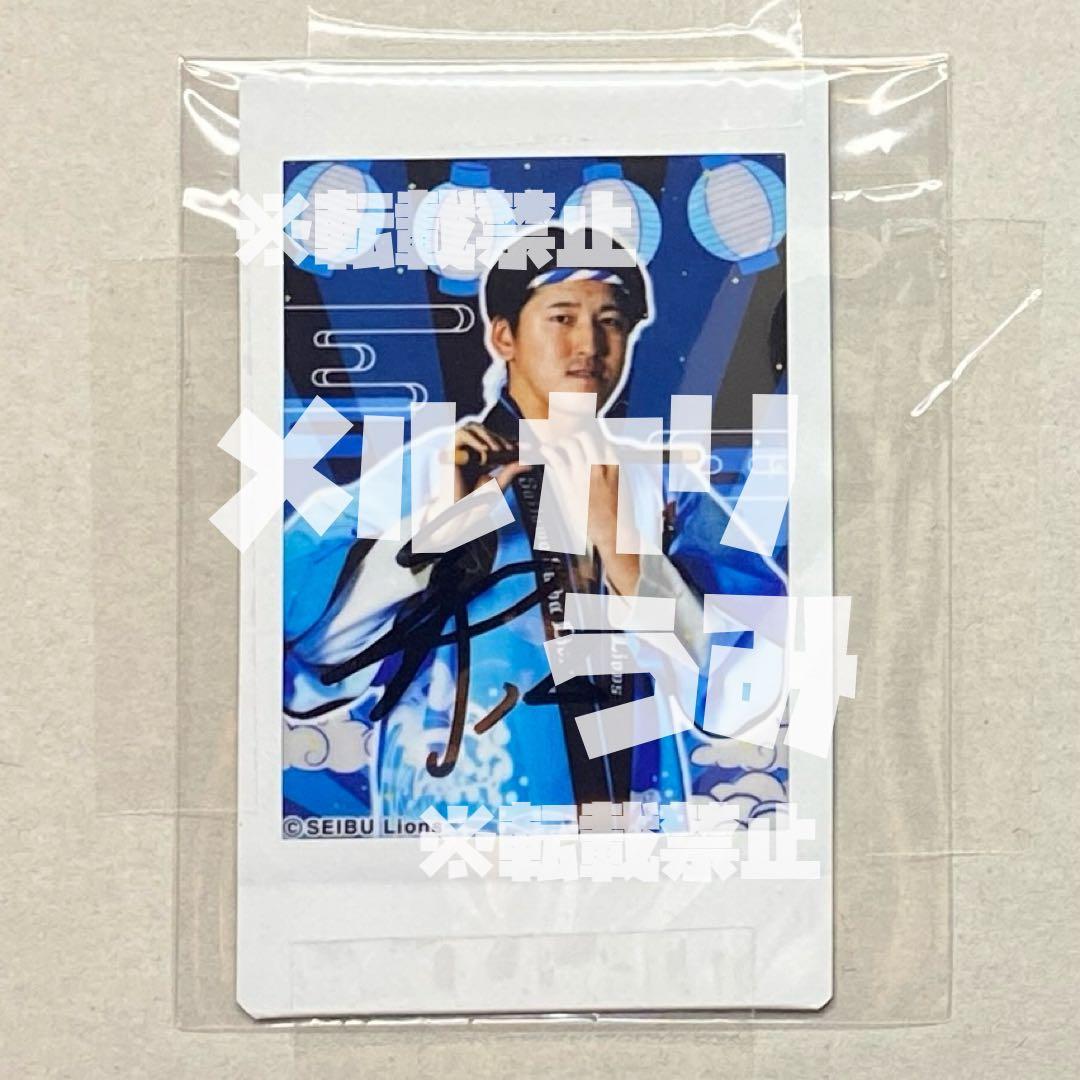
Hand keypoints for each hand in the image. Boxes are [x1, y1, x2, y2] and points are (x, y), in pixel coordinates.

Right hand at [453, 422, 529, 501]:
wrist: (460, 513)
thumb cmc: (476, 503)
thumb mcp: (499, 485)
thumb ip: (511, 471)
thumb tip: (529, 463)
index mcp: (481, 458)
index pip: (497, 442)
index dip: (511, 441)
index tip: (527, 446)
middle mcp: (470, 452)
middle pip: (486, 432)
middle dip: (501, 438)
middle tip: (512, 449)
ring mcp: (460, 450)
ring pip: (473, 427)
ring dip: (488, 435)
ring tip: (498, 449)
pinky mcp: (450, 452)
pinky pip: (461, 434)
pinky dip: (474, 439)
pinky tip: (485, 450)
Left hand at [540, 428, 640, 594]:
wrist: (613, 531)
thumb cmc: (618, 513)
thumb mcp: (622, 486)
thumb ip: (613, 470)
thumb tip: (606, 462)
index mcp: (614, 464)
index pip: (602, 441)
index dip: (593, 440)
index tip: (587, 443)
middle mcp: (598, 464)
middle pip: (586, 438)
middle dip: (577, 437)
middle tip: (572, 442)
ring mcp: (583, 473)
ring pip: (570, 444)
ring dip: (562, 442)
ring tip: (558, 446)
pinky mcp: (569, 483)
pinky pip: (556, 460)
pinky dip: (548, 452)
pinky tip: (545, 451)